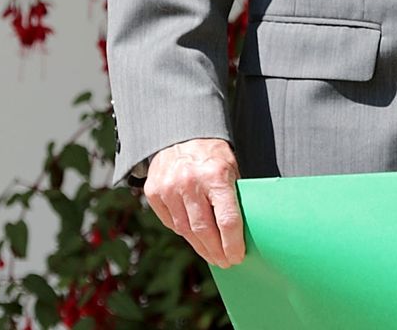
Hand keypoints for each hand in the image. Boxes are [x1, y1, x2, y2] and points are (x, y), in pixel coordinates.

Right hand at [142, 137, 245, 268]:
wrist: (180, 134)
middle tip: (226, 262)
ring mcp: (169, 187)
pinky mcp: (153, 192)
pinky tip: (193, 235)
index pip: (227, 220)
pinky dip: (183, 231)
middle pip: (204, 231)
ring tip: (211, 255)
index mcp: (216, 175)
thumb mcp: (231, 168)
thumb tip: (243, 232)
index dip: (233, 244)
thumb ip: (233, 197)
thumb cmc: (212, 155)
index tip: (238, 257)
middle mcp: (190, 182)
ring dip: (200, 247)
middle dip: (217, 251)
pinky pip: (170, 222)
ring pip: (186, 231)